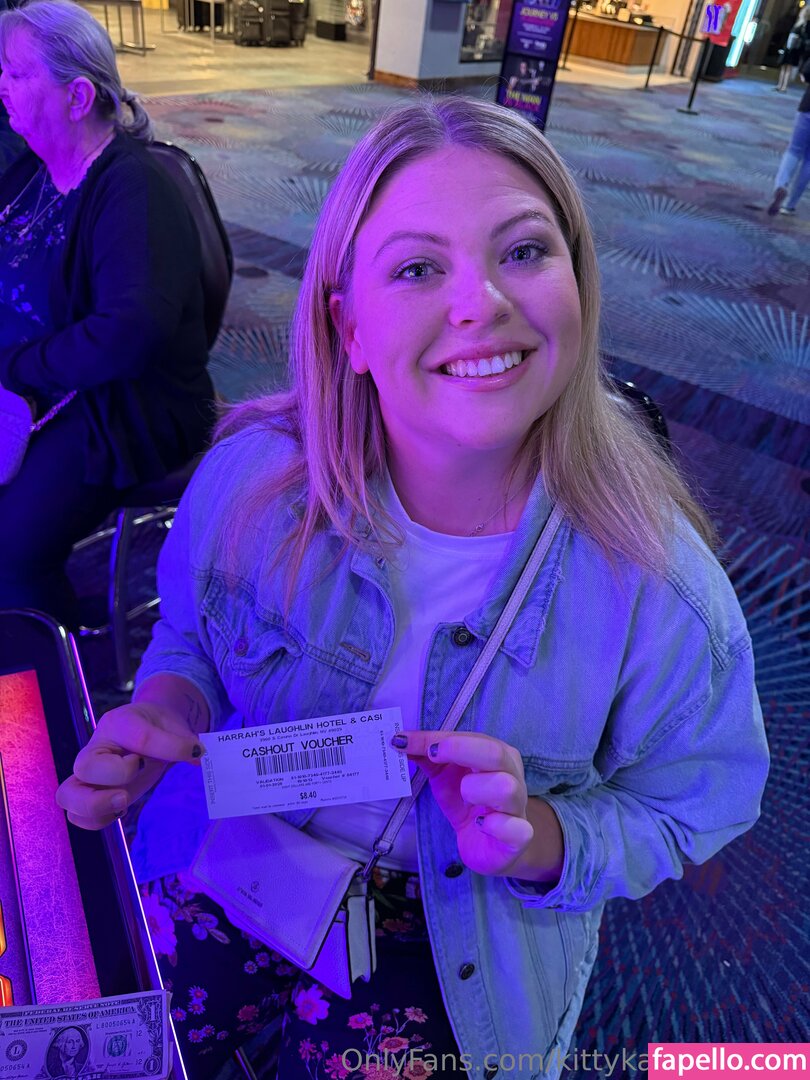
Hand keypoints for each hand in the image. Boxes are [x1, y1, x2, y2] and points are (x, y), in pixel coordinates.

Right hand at [56, 701, 203, 830]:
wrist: (148, 728)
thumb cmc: (157, 725)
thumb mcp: (172, 725)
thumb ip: (180, 740)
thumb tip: (197, 756)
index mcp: (119, 723)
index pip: (139, 737)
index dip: (165, 748)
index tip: (193, 750)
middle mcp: (97, 747)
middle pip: (83, 767)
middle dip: (110, 782)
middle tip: (129, 792)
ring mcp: (90, 773)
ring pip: (68, 795)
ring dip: (95, 808)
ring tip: (123, 803)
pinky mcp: (93, 794)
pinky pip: (78, 815)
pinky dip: (97, 820)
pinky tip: (120, 810)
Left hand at [395, 730, 533, 876]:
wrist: (488, 844)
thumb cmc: (468, 804)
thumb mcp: (444, 777)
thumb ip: (427, 757)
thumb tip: (400, 740)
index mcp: (497, 755)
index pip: (471, 738)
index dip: (439, 738)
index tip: (406, 740)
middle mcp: (512, 775)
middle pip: (495, 753)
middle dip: (461, 750)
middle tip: (432, 755)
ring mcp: (517, 806)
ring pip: (506, 787)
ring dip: (478, 789)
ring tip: (464, 796)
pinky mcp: (519, 836)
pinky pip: (516, 827)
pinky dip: (497, 824)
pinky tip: (481, 824)